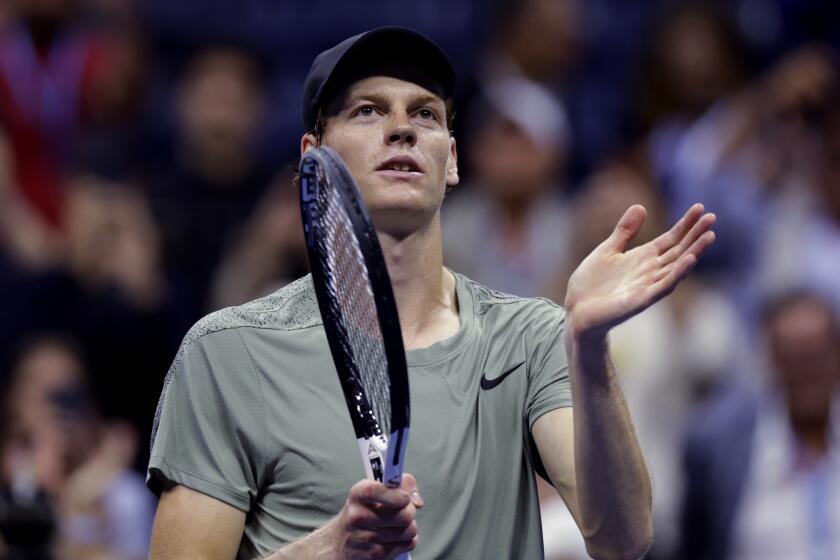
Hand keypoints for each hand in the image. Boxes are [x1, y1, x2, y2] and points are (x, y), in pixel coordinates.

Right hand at [329, 473, 422, 558]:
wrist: (341, 541)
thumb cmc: (363, 510)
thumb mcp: (374, 489)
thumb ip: (400, 484)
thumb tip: (417, 501)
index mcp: (358, 494)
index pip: (377, 491)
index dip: (397, 494)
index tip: (404, 496)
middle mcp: (358, 516)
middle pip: (404, 515)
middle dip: (410, 511)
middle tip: (403, 510)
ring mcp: (366, 538)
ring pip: (409, 531)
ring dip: (409, 527)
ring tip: (397, 523)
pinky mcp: (375, 555)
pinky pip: (408, 544)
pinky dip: (406, 540)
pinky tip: (395, 536)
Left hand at [564, 204, 714, 340]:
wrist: (575, 309)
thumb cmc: (591, 283)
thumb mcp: (608, 250)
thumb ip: (625, 231)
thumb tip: (641, 206)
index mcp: (643, 258)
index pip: (671, 238)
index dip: (685, 224)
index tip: (700, 207)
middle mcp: (650, 271)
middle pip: (679, 250)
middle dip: (695, 234)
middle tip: (712, 217)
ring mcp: (648, 286)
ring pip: (676, 266)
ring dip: (693, 252)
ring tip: (709, 236)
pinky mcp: (641, 300)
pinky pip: (663, 286)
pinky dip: (677, 273)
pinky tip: (690, 260)